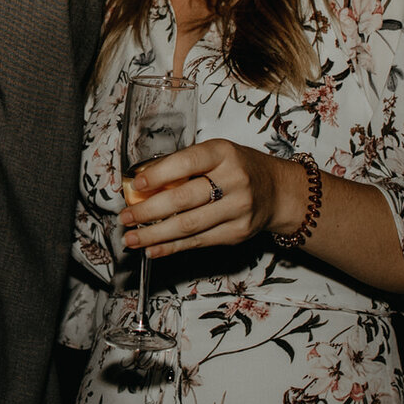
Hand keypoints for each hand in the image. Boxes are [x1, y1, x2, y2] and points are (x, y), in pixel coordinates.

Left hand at [120, 139, 293, 257]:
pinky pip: (198, 242)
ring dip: (154, 235)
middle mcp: (234, 180)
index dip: (159, 174)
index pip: (188, 162)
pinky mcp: (237, 233)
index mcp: (224, 153)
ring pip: (188, 225)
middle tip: (125, 217)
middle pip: (184, 198)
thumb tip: (141, 183)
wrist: (277, 191)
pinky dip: (171, 248)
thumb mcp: (216, 154)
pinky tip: (152, 249)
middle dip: (148, 210)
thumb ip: (183, 165)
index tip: (136, 184)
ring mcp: (238, 209)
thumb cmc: (238, 169)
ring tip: (131, 238)